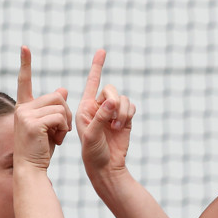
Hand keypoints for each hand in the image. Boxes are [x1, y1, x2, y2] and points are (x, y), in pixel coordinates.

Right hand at [13, 46, 71, 168]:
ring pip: (60, 107)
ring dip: (66, 123)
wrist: (32, 167)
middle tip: (63, 130)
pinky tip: (57, 140)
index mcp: (24, 106)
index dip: (25, 64)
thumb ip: (54, 107)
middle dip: (66, 113)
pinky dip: (63, 129)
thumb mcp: (50, 125)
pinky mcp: (33, 123)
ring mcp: (25, 114)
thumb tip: (62, 89)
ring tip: (58, 136)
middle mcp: (22, 107)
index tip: (25, 47)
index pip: (24, 81)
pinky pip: (59, 117)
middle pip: (56, 97)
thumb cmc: (41, 148)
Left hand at [76, 50, 135, 179]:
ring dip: (122, 112)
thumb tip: (113, 101)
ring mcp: (113, 113)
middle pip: (111, 89)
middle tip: (113, 119)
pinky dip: (129, 114)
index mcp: (86, 106)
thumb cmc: (92, 151)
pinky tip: (123, 126)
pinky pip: (131, 107)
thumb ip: (101, 115)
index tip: (102, 51)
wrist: (107, 166)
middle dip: (114, 102)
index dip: (97, 66)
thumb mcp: (91, 134)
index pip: (92, 82)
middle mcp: (100, 106)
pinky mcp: (125, 119)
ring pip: (123, 99)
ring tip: (117, 127)